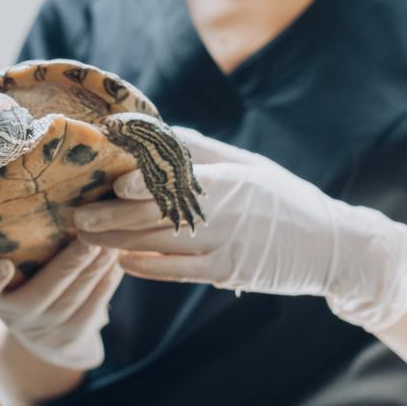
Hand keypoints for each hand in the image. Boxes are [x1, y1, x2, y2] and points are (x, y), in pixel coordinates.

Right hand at [0, 244, 122, 370]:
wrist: (44, 336)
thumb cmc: (27, 284)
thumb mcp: (13, 271)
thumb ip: (17, 246)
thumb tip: (47, 195)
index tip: (5, 265)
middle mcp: (14, 316)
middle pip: (43, 291)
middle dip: (70, 264)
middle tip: (89, 236)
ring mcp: (44, 331)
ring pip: (74, 297)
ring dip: (96, 268)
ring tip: (112, 242)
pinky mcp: (72, 337)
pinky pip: (94, 306)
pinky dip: (108, 281)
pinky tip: (119, 260)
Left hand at [74, 127, 406, 331]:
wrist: (332, 247)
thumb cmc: (286, 198)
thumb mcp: (249, 165)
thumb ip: (203, 150)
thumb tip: (158, 130)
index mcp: (228, 182)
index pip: (174, 180)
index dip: (138, 182)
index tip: (107, 178)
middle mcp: (222, 216)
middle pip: (153, 217)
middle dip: (110, 216)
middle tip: (74, 212)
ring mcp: (223, 249)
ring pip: (157, 246)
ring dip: (116, 242)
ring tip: (85, 234)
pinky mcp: (224, 275)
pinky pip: (175, 272)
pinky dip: (145, 266)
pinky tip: (120, 260)